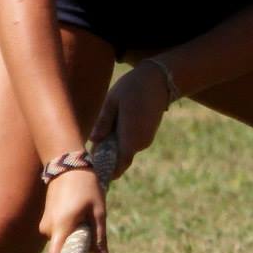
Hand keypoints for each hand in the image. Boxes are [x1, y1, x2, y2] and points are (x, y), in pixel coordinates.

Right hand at [39, 167, 107, 252]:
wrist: (67, 165)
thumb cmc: (86, 187)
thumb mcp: (98, 211)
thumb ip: (99, 236)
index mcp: (62, 227)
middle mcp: (49, 229)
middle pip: (65, 249)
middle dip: (78, 245)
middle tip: (91, 226)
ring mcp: (45, 225)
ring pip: (63, 240)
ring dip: (75, 234)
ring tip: (85, 214)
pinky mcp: (46, 220)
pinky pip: (60, 233)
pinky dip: (70, 228)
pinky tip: (77, 211)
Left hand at [90, 61, 174, 178]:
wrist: (160, 79)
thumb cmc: (132, 88)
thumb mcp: (112, 102)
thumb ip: (103, 122)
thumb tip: (93, 140)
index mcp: (131, 137)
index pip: (118, 165)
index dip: (106, 171)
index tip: (94, 173)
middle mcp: (141, 142)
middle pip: (119, 159)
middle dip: (106, 156)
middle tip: (91, 146)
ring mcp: (146, 139)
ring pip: (125, 150)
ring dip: (114, 146)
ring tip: (103, 130)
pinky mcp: (148, 134)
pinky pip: (131, 143)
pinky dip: (122, 140)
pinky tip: (116, 124)